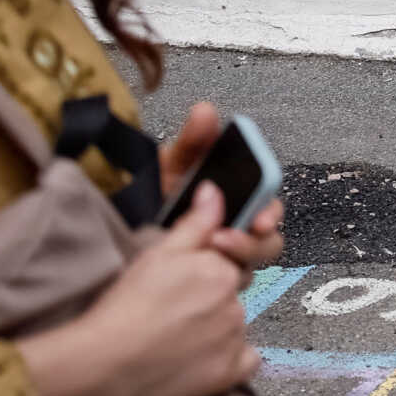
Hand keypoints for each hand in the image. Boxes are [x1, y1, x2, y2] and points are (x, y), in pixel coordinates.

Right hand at [18, 186, 263, 395]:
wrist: (103, 363)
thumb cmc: (125, 306)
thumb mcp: (157, 254)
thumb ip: (196, 223)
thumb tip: (217, 192)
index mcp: (221, 270)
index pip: (235, 259)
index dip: (211, 267)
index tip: (187, 282)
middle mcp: (236, 302)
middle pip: (235, 292)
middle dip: (214, 296)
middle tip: (175, 310)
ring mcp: (235, 339)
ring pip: (235, 325)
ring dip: (215, 328)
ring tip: (174, 336)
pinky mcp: (231, 371)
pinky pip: (245, 361)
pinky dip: (227, 359)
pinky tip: (197, 359)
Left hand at [159, 103, 284, 275]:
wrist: (124, 235)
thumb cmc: (157, 197)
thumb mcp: (173, 166)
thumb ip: (193, 141)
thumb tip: (205, 111)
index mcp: (240, 197)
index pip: (270, 202)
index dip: (270, 209)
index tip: (260, 216)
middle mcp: (241, 227)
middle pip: (269, 238)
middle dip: (254, 240)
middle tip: (228, 237)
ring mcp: (229, 256)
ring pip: (254, 264)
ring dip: (238, 258)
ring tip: (210, 249)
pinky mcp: (215, 280)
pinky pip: (231, 284)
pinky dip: (219, 281)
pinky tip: (199, 271)